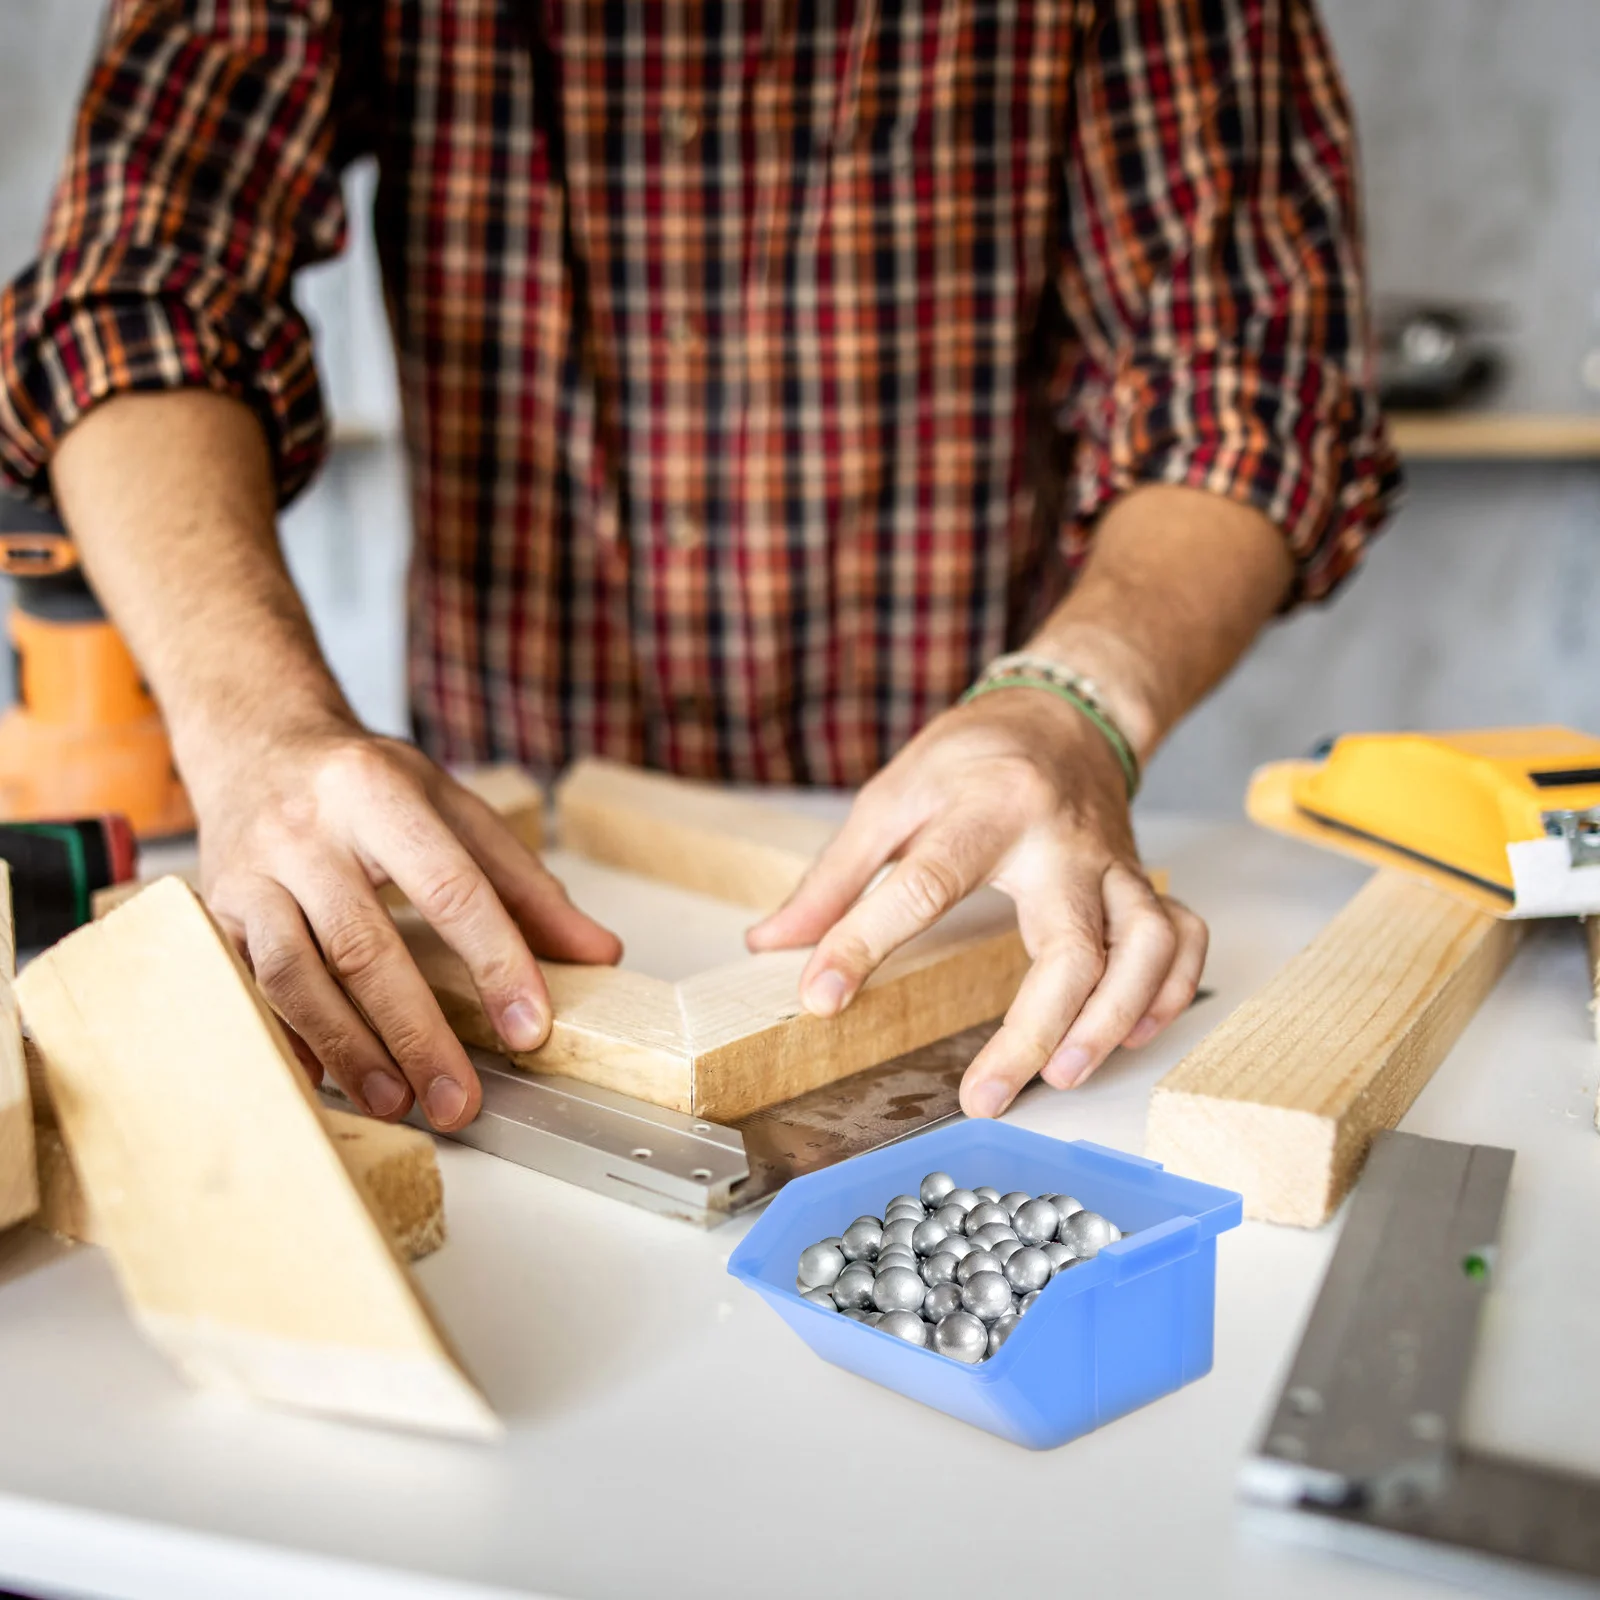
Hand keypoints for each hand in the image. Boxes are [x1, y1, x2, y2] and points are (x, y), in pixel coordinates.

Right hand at [194, 721, 620, 1128]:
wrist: (254, 741)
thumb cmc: (363, 782)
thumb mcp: (453, 808)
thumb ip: (526, 884)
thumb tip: (597, 952)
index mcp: (380, 793)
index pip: (451, 887)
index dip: (496, 962)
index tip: (530, 1028)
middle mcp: (307, 831)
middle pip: (365, 945)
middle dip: (417, 1033)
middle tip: (459, 1098)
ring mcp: (249, 873)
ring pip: (294, 975)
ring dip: (348, 1049)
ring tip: (397, 1101)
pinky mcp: (211, 912)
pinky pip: (245, 988)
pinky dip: (286, 1040)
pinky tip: (325, 1081)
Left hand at [747, 690, 1205, 1117]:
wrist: (1061, 713)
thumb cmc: (972, 756)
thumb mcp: (890, 797)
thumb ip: (834, 877)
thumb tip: (772, 942)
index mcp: (985, 809)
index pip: (924, 882)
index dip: (865, 942)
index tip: (822, 997)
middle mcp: (1060, 841)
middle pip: (1069, 943)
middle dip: (1033, 1029)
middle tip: (984, 1095)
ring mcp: (1113, 864)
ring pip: (1145, 946)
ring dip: (1113, 1020)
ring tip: (1065, 1076)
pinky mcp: (1145, 880)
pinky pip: (1184, 938)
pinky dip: (1172, 992)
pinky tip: (1131, 1034)